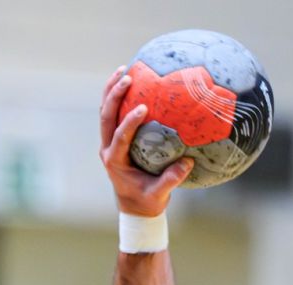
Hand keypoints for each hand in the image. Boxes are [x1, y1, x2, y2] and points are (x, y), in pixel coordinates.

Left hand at [99, 65, 193, 217]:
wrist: (135, 207)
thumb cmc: (147, 201)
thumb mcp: (159, 195)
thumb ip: (171, 180)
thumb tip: (187, 163)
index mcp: (115, 162)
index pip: (119, 138)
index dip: (129, 122)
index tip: (143, 107)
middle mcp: (108, 149)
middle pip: (106, 117)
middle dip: (114, 96)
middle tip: (128, 77)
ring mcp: (109, 142)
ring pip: (105, 112)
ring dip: (112, 90)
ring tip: (124, 69)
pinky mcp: (114, 138)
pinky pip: (115, 114)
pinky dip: (120, 97)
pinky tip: (134, 80)